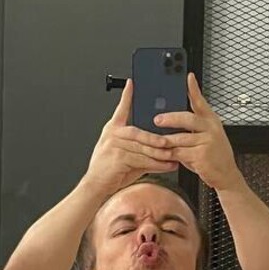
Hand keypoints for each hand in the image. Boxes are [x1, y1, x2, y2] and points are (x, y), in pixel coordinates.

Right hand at [85, 79, 177, 194]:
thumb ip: (143, 149)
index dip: (127, 96)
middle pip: (139, 132)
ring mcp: (113, 145)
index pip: (121, 109)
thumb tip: (165, 149)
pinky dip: (156, 164)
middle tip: (172, 141)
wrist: (96, 186)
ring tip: (173, 156)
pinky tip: (167, 166)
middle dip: (157, 138)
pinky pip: (142, 159)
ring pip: (143, 147)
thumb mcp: (128, 156)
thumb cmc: (111, 172)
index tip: (132, 83)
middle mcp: (112, 134)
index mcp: (113, 129)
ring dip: (160, 153)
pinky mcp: (117, 157)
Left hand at [153, 72, 239, 190]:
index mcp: (211, 120)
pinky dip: (168, 154)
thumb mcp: (206, 136)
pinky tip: (162, 154)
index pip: (201, 101)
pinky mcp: (202, 156)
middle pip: (188, 118)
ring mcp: (208, 142)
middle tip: (156, 120)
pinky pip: (179, 153)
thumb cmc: (213, 155)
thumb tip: (168, 120)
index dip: (194, 89)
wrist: (226, 175)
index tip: (188, 77)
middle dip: (170, 119)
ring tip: (152, 140)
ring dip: (164, 140)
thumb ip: (191, 128)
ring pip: (180, 138)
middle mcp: (211, 129)